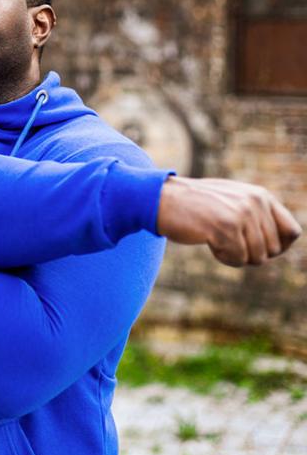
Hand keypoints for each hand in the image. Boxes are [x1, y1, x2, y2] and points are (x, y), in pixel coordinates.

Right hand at [157, 176, 301, 265]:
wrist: (161, 199)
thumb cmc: (194, 205)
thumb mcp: (231, 201)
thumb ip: (257, 214)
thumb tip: (287, 241)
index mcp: (260, 195)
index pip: (292, 232)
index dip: (278, 247)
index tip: (254, 247)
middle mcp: (255, 202)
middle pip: (273, 250)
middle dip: (250, 254)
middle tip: (227, 243)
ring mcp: (241, 214)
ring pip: (256, 257)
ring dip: (235, 256)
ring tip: (216, 240)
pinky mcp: (226, 227)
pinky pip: (237, 259)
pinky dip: (223, 258)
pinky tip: (208, 242)